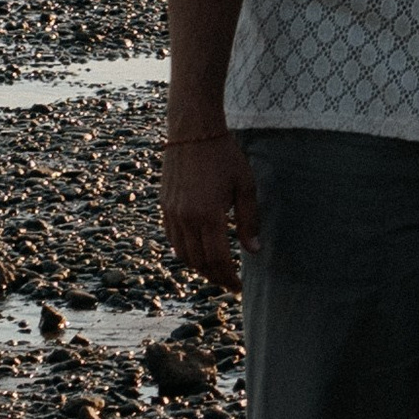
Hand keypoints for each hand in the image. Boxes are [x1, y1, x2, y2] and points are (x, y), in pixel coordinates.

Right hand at [160, 129, 259, 288]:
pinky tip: (197, 252)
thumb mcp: (244, 186)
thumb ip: (249, 221)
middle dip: (215, 277)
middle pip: (199, 262)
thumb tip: (254, 251)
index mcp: (208, 215)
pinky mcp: (164, 206)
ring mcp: (172, 213)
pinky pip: (172, 239)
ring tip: (215, 271)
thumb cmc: (224, 155)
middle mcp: (186, 218)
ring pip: (182, 254)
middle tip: (228, 283)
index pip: (218, 259)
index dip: (228, 277)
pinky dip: (184, 252)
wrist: (192, 130)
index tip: (238, 287)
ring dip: (199, 268)